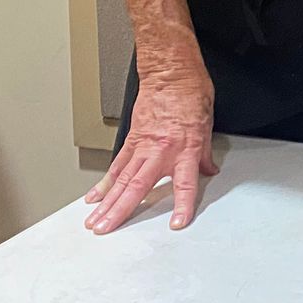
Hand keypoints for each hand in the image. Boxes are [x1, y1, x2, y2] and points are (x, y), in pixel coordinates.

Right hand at [85, 59, 217, 232]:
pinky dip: (105, 182)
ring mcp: (142, 146)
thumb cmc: (191, 93)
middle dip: (121, 211)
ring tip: (94, 220)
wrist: (171, 73)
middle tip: (106, 230)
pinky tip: (94, 195)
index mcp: (185, 149)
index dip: (182, 205)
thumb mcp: (207, 124)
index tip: (177, 223)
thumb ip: (205, 153)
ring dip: (107, 202)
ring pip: (121, 180)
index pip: (184, 184)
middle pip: (138, 187)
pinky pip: (117, 164)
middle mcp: (161, 150)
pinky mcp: (131, 139)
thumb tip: (208, 170)